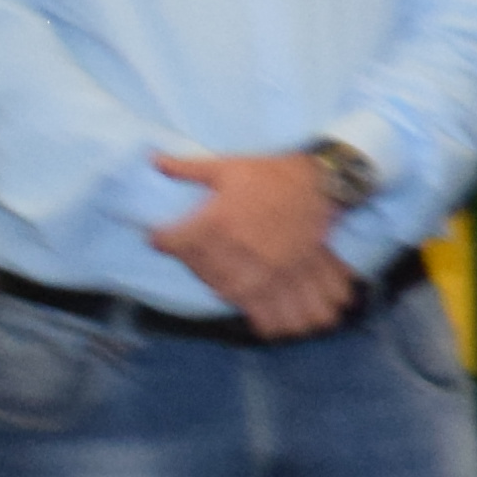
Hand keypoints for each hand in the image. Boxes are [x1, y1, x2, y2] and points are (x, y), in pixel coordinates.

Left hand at [141, 150, 360, 334]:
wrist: (321, 183)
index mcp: (218, 222)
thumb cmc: (272, 174)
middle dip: (194, 267)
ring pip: (235, 296)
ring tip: (227, 283)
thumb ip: (189, 169)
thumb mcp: (228, 167)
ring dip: (225, 291)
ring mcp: (266, 268)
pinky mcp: (289, 277)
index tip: (159, 239)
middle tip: (197, 258)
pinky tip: (257, 311)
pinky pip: (272, 306)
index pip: (173, 242)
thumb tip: (155, 161)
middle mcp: (239, 251)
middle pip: (203, 274)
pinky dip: (264, 316)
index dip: (161, 241)